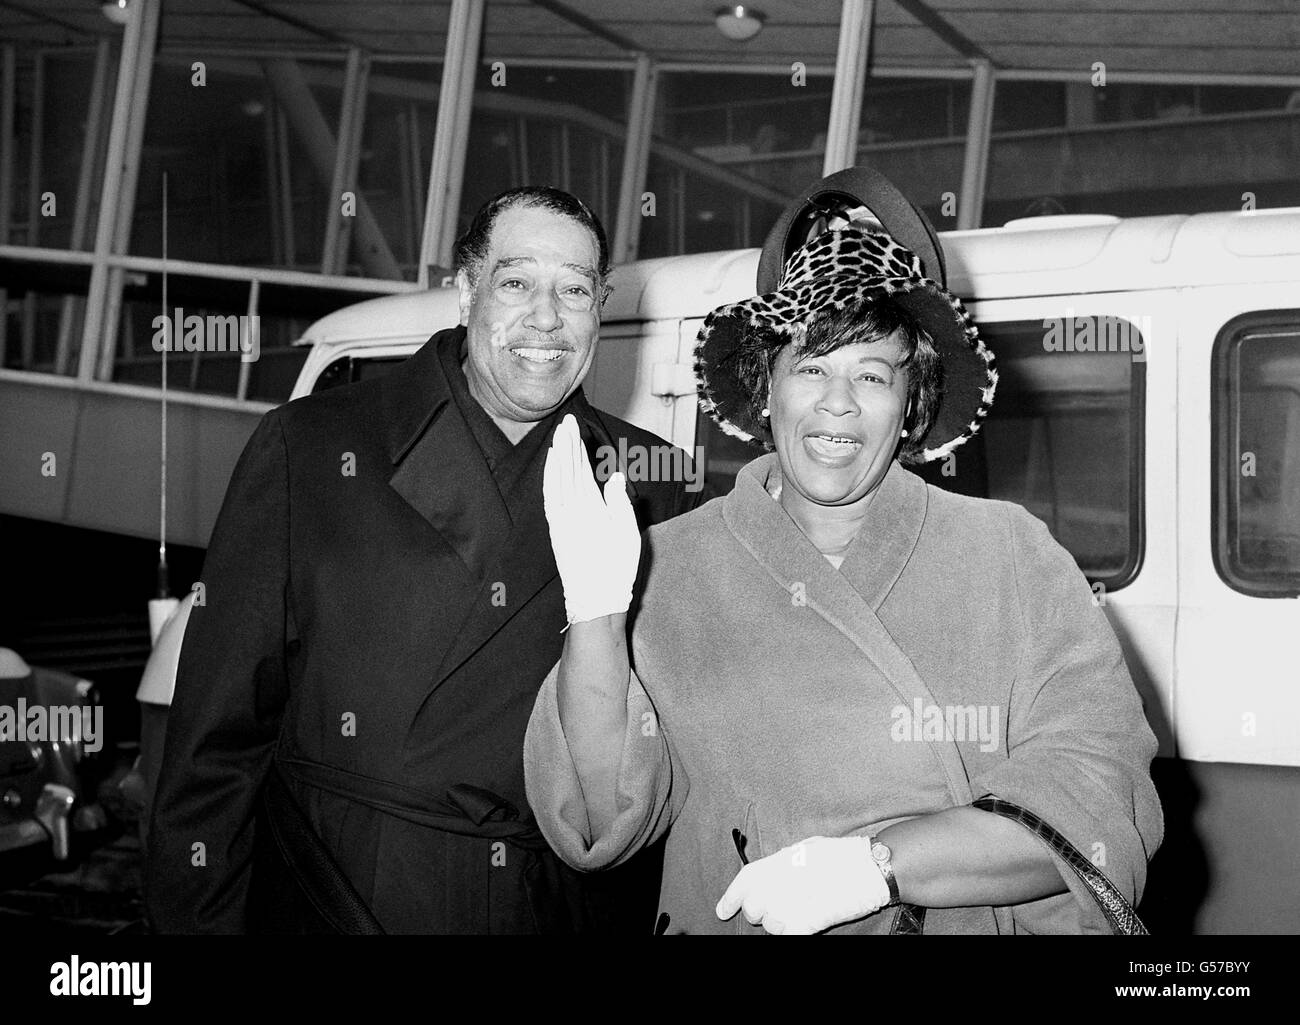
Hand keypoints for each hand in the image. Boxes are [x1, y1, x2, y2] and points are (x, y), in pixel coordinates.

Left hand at [543, 414, 641, 623]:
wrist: (594, 600)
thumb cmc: (615, 570)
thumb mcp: (627, 534)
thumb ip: (619, 502)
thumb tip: (614, 475)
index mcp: (589, 507)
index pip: (580, 467)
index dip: (576, 444)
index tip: (574, 425)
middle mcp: (569, 510)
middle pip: (566, 469)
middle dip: (566, 444)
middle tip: (566, 421)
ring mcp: (559, 520)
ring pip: (555, 481)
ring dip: (556, 458)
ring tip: (557, 438)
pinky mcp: (555, 530)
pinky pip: (549, 497)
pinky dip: (549, 479)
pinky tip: (551, 470)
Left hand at [715, 835, 890, 934]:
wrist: (872, 867)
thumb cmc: (845, 855)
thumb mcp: (808, 848)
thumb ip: (785, 861)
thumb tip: (772, 873)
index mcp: (779, 859)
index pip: (745, 880)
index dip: (730, 898)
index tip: (723, 911)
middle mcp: (780, 881)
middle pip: (753, 908)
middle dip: (760, 912)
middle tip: (780, 908)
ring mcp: (792, 902)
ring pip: (770, 926)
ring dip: (781, 923)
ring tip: (802, 911)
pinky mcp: (807, 922)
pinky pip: (788, 935)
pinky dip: (795, 932)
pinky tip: (807, 922)